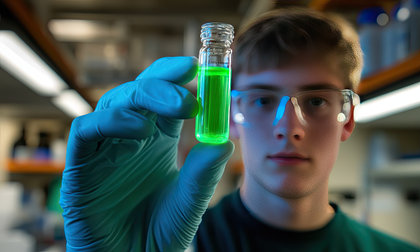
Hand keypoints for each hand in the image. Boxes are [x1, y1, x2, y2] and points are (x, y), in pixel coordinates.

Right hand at [60, 57, 233, 250]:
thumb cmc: (159, 234)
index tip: (198, 67)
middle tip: (192, 92)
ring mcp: (105, 150)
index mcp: (157, 140)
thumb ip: (204, 174)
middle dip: (164, 85)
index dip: (176, 77)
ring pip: (112, 104)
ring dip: (141, 98)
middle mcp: (130, 138)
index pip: (163, 97)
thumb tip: (225, 141)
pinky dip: (110, 122)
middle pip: (139, 93)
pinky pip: (86, 131)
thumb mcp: (189, 202)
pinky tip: (139, 129)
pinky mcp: (81, 167)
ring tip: (174, 109)